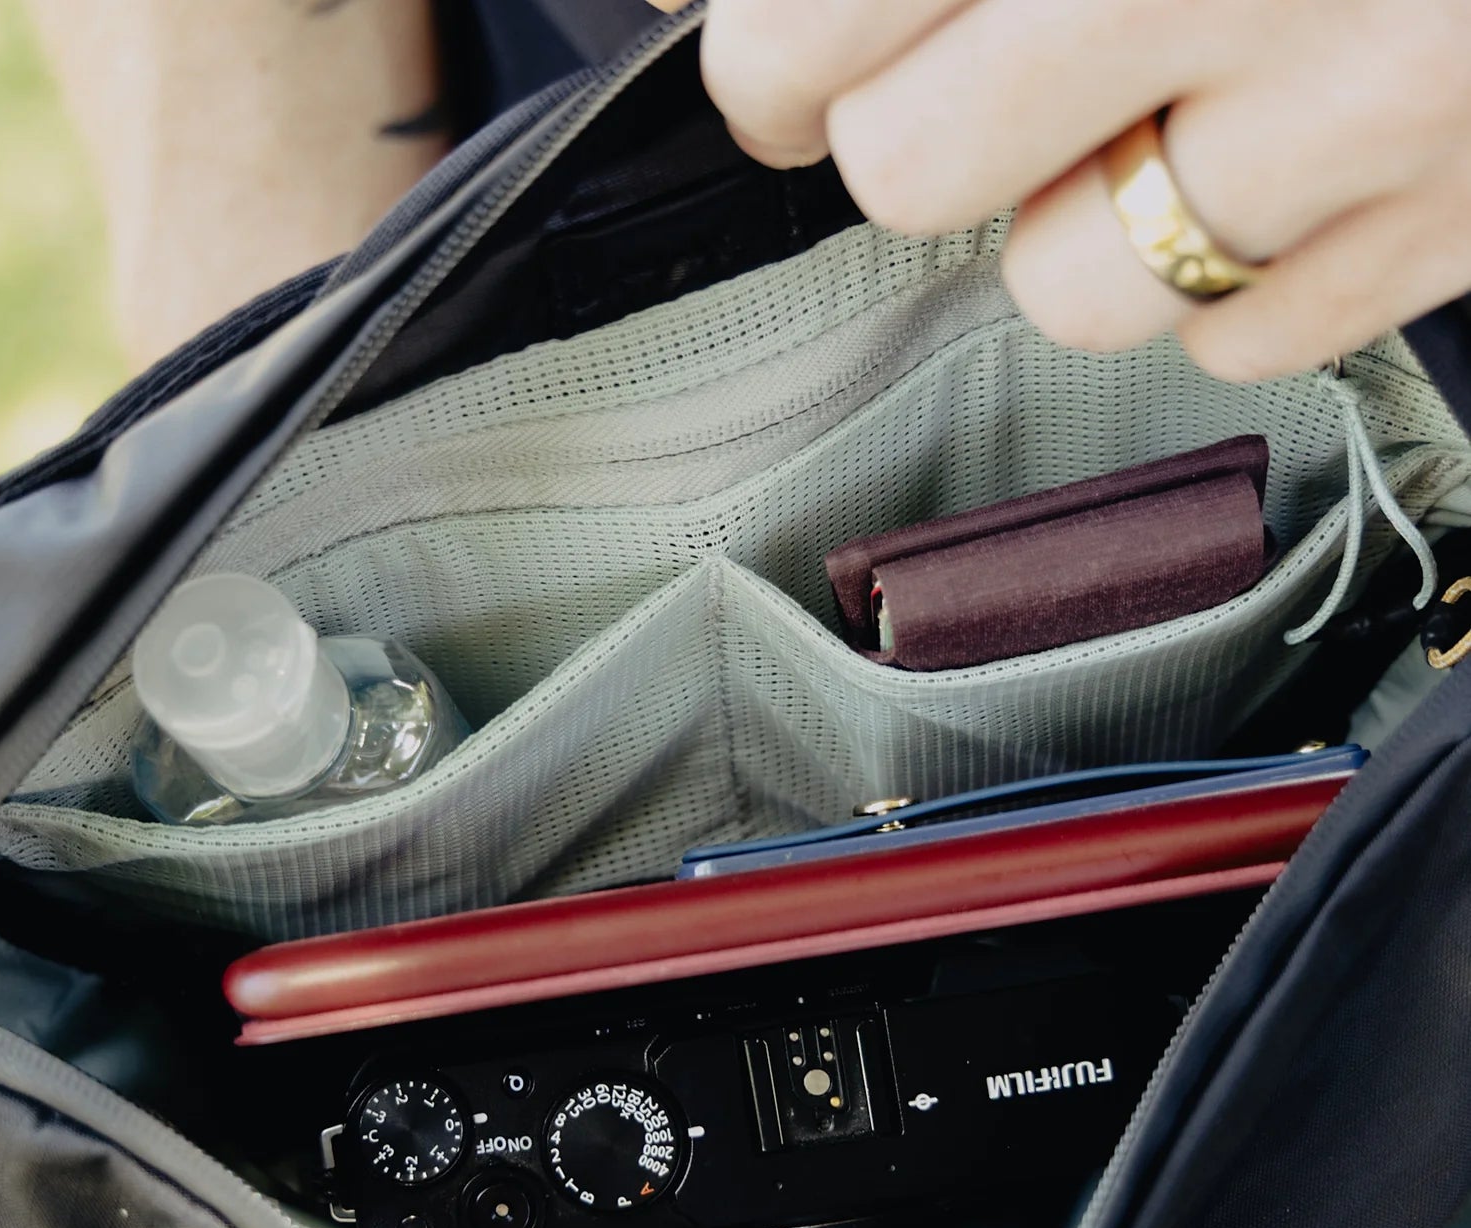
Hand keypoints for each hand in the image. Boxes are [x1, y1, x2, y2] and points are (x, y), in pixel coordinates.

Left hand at [659, 0, 1470, 380]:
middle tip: (982, 64)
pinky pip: (1231, 340)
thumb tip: (688, 3)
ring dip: (1075, 213)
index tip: (792, 59)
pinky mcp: (1463, 224)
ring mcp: (1378, 108)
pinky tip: (1285, 144)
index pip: (802, 32)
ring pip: (1066, 287)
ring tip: (1167, 96)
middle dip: (915, 125)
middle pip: (907, 174)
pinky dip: (1226, 265)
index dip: (771, 56)